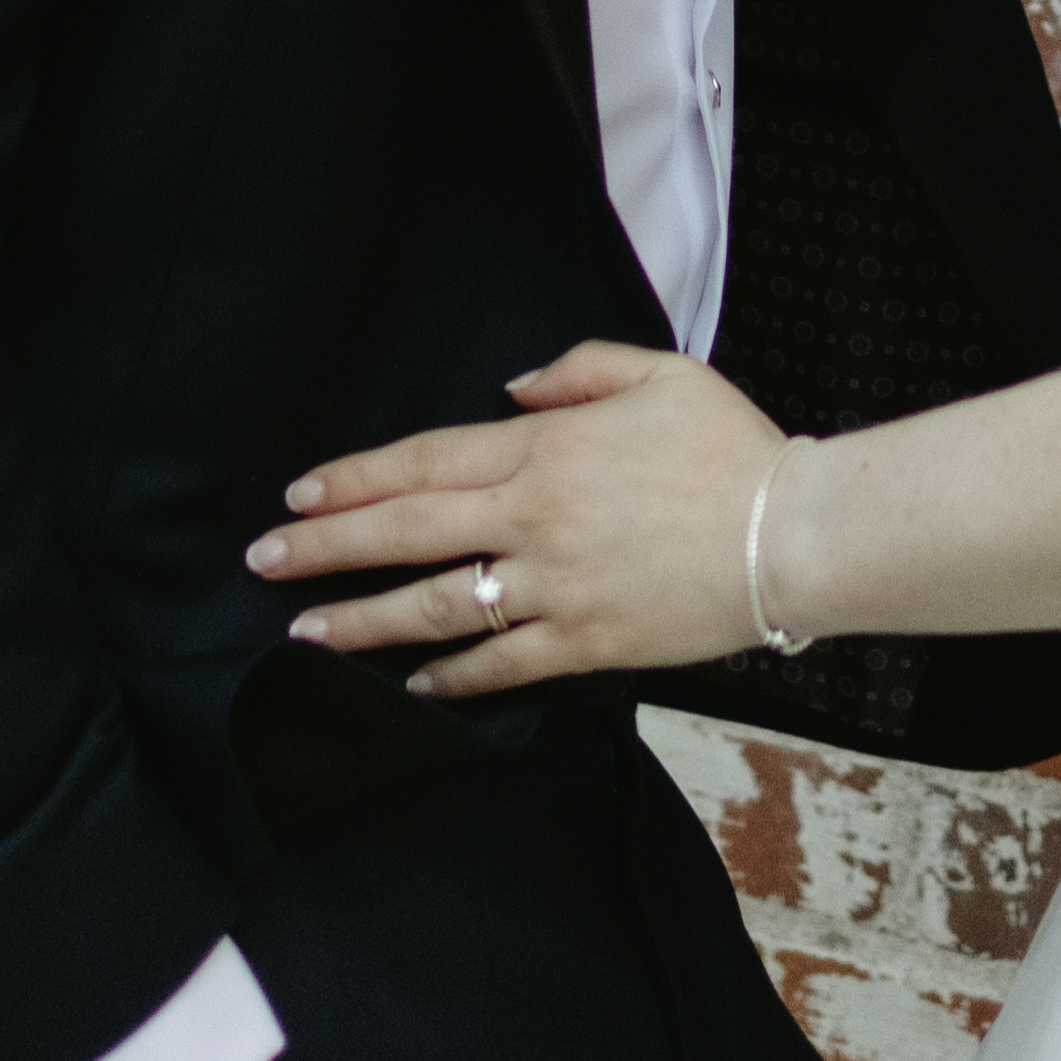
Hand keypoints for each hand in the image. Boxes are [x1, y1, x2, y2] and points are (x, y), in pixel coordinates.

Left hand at [250, 343, 781, 699]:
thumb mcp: (659, 374)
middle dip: (325, 549)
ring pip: (435, 608)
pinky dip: (452, 679)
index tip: (299, 495)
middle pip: (405, 533)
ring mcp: (555, 588)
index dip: (353, 480)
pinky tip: (412, 688)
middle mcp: (533, 521)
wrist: (796, 536)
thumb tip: (510, 394)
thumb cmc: (732, 449)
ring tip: (305, 634)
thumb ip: (574, 372)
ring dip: (362, 622)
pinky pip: (502, 666)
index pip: (422, 463)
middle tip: (264, 561)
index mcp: (544, 451)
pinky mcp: (586, 642)